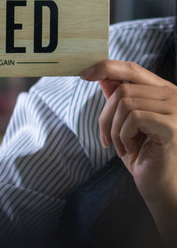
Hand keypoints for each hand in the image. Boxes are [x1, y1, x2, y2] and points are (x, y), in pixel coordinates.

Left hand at [82, 60, 176, 239]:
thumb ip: (117, 97)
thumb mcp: (123, 121)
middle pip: (122, 89)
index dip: (106, 67)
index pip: (132, 69)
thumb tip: (100, 74)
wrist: (158, 185)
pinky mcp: (172, 127)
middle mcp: (173, 96)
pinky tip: (131, 149)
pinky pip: (133, 118)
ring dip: (114, 129)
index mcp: (162, 91)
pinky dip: (123, 135)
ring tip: (122, 146)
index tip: (84, 73)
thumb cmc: (142, 153)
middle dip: (106, 116)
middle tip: (107, 138)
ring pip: (125, 103)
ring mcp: (176, 110)